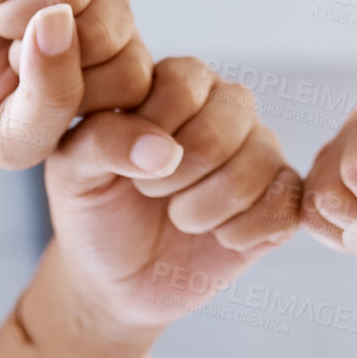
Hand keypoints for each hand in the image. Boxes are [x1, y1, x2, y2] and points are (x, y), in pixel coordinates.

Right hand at [0, 0, 152, 165]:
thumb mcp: (8, 137)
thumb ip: (54, 101)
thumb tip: (63, 23)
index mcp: (110, 67)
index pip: (132, 75)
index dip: (71, 87)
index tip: (21, 93)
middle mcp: (101, 10)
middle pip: (110, 23)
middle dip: (38, 47)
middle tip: (0, 48)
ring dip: (15, 8)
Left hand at [42, 58, 302, 336]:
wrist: (114, 276)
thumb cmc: (94, 209)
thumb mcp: (72, 170)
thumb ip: (102, 140)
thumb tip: (163, 150)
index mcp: (178, 81)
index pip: (182, 85)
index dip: (150, 135)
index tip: (126, 165)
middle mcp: (227, 106)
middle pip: (224, 126)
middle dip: (177, 177)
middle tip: (152, 195)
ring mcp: (261, 150)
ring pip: (257, 166)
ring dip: (205, 209)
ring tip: (181, 218)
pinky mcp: (282, 198)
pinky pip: (284, 205)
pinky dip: (240, 233)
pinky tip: (217, 237)